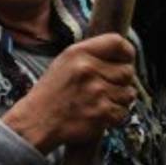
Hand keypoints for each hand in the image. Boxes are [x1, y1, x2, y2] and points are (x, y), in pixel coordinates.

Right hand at [1, 34, 135, 152]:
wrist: (36, 122)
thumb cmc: (51, 93)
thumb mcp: (64, 62)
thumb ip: (90, 55)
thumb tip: (120, 55)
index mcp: (78, 53)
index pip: (117, 42)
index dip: (127, 52)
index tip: (127, 60)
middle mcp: (88, 69)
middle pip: (128, 71)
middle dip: (122, 81)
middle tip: (107, 88)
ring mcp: (96, 92)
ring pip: (129, 94)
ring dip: (119, 100)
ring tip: (101, 102)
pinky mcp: (101, 113)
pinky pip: (123, 113)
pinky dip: (115, 116)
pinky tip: (99, 115)